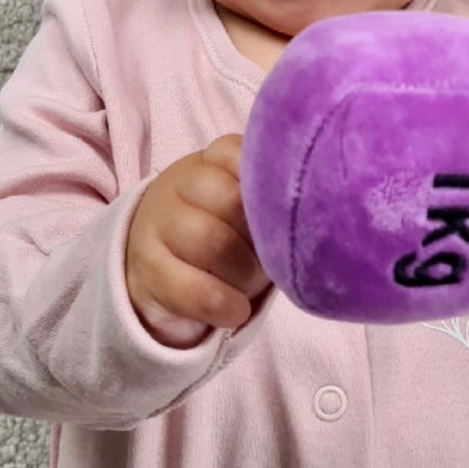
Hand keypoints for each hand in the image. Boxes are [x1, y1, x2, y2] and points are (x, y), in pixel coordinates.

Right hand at [127, 134, 271, 339]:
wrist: (156, 264)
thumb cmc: (222, 229)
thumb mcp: (244, 205)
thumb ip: (272, 196)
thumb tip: (319, 210)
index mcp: (211, 160)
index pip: (245, 157)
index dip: (272, 195)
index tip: (283, 218)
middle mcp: (180, 183)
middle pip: (233, 202)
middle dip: (262, 239)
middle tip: (271, 256)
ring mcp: (159, 223)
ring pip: (215, 243)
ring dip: (245, 273)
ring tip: (251, 283)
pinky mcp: (149, 270)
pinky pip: (195, 290)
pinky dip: (225, 305)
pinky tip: (236, 310)